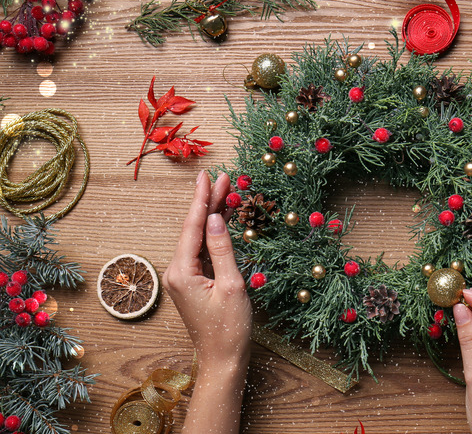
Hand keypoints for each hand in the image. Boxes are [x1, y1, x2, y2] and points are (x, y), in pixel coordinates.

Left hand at [162, 170, 251, 371]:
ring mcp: (183, 278)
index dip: (202, 200)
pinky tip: (221, 220)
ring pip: (197, 239)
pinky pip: (201, 252)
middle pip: (193, 230)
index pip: (192, 227)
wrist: (222, 359)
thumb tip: (214, 219)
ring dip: (210, 216)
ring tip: (225, 192)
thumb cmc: (229, 328)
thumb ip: (221, 250)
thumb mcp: (231, 286)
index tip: (208, 176)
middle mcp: (177, 272)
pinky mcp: (192, 283)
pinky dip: (212, 234)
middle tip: (223, 178)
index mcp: (182, 272)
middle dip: (208, 203)